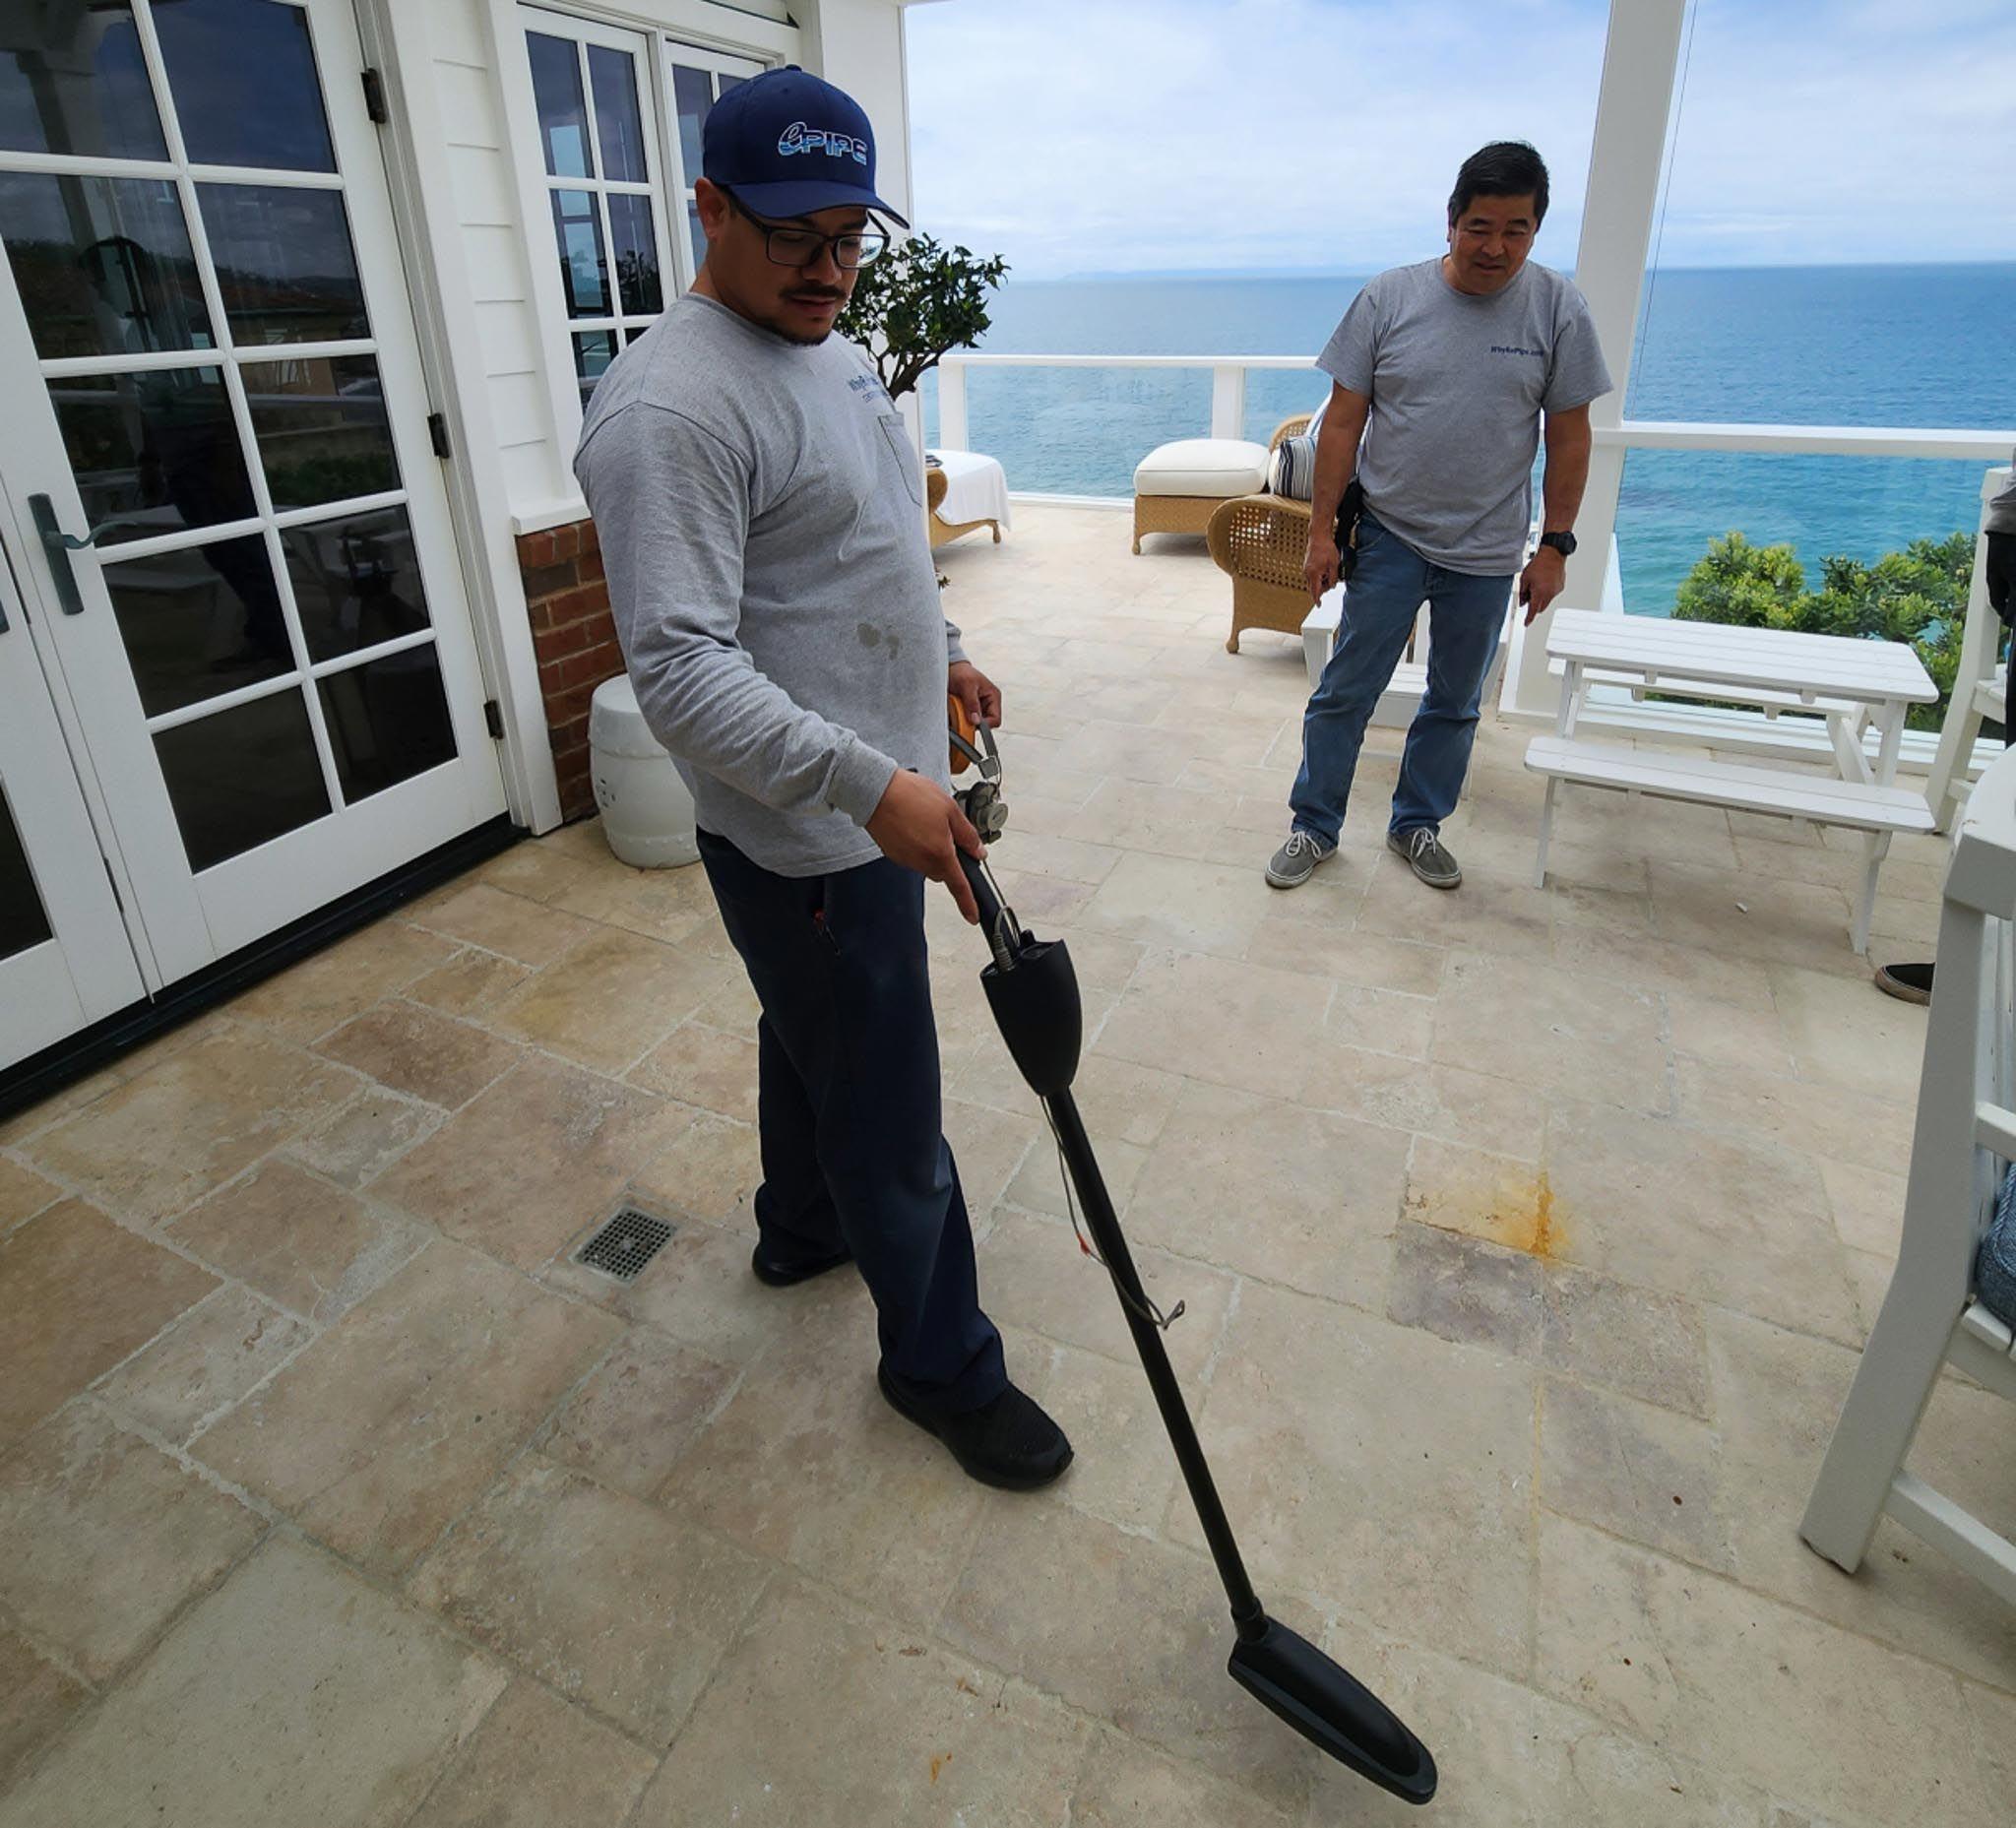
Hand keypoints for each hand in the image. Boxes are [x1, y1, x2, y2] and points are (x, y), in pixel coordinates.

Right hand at [865, 769, 983, 922]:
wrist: (876, 791)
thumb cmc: (911, 795)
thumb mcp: (950, 809)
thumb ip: (968, 835)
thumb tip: (978, 851)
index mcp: (940, 853)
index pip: (959, 885)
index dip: (968, 903)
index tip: (973, 916)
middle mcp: (922, 862)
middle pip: (943, 871)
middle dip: (948, 858)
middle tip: (947, 831)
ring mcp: (905, 859)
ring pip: (927, 863)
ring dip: (931, 849)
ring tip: (925, 821)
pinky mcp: (893, 854)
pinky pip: (912, 856)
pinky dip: (917, 845)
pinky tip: (913, 824)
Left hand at [947, 660, 1001, 728]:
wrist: (950, 669)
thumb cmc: (961, 672)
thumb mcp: (967, 685)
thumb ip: (972, 703)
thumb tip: (976, 720)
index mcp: (994, 696)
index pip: (995, 719)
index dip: (984, 724)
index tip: (971, 722)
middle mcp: (988, 704)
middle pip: (985, 724)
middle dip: (972, 722)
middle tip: (961, 714)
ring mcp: (979, 708)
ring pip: (974, 724)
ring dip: (964, 720)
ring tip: (956, 708)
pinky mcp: (969, 710)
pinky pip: (966, 721)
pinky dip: (959, 719)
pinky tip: (954, 710)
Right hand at [1305, 532, 1340, 605]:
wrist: (1318, 536)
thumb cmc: (1326, 548)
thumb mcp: (1334, 564)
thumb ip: (1333, 578)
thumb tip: (1332, 586)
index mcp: (1314, 574)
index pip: (1315, 591)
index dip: (1317, 600)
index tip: (1319, 605)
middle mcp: (1307, 573)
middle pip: (1314, 587)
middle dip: (1322, 588)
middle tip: (1331, 581)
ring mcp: (1306, 569)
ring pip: (1313, 581)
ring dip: (1321, 580)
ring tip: (1329, 571)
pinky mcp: (1307, 565)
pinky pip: (1312, 575)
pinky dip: (1319, 575)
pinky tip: (1325, 568)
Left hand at [1519, 546, 1567, 624]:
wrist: (1553, 555)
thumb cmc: (1539, 564)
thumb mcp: (1524, 579)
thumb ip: (1523, 593)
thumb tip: (1523, 602)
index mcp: (1539, 593)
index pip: (1532, 611)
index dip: (1529, 619)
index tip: (1526, 623)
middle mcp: (1549, 594)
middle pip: (1540, 608)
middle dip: (1534, 605)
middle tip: (1529, 595)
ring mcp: (1556, 591)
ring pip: (1546, 602)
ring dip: (1541, 598)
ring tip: (1537, 584)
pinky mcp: (1560, 587)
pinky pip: (1552, 594)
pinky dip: (1547, 592)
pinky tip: (1544, 581)